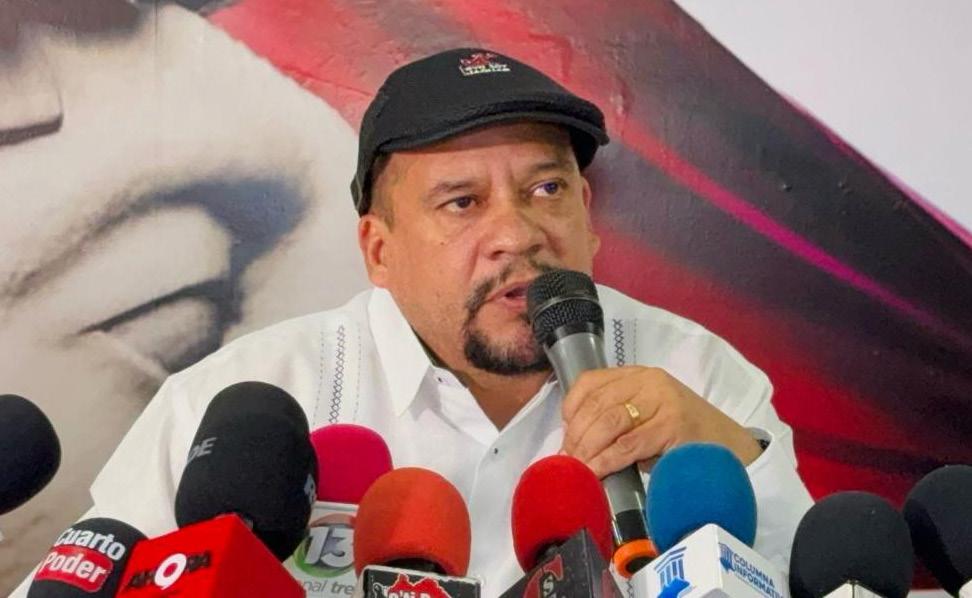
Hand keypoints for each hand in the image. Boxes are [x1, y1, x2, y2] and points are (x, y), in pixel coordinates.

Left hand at [561, 366, 761, 477]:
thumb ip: (614, 419)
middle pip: (597, 404)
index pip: (590, 382)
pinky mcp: (673, 426)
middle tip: (567, 460)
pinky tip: (597, 472)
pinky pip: (628, 444)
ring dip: (588, 449)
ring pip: (610, 423)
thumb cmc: (682, 435)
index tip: (564, 435)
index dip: (570, 409)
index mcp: (638, 374)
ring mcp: (663, 401)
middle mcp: (650, 382)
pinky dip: (607, 460)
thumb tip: (572, 445)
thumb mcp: (646, 416)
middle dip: (576, 435)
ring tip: (578, 469)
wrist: (730, 448)